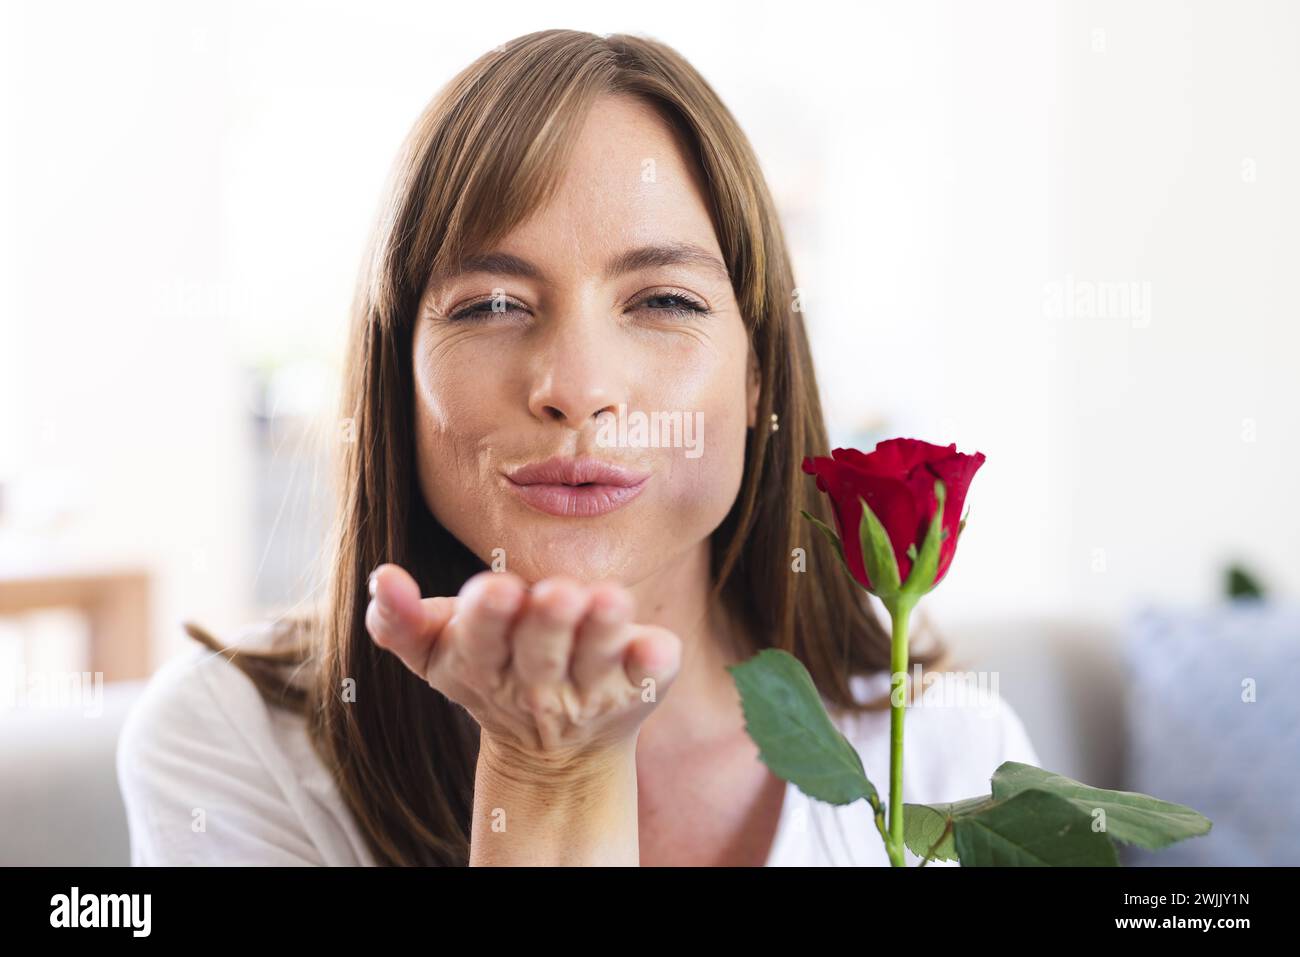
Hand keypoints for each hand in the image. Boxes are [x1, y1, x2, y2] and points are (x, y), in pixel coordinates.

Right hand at [364, 564, 680, 768]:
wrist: (554, 748)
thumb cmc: (490, 668)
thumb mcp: (436, 650)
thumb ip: (399, 619)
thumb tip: (381, 576)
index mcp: (483, 666)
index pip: (480, 642)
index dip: (488, 618)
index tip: (496, 588)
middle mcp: (540, 683)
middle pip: (542, 653)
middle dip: (548, 623)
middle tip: (556, 592)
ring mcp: (593, 688)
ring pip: (598, 659)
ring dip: (603, 632)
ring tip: (609, 600)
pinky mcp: (639, 687)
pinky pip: (650, 676)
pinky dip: (654, 662)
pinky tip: (658, 647)